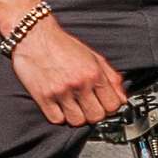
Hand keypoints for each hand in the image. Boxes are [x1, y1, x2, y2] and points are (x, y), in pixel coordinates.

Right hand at [8, 15, 127, 125]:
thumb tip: (123, 98)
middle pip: (96, 116)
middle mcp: (79, 83)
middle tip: (89, 106)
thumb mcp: (93, 57)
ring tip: (74, 107)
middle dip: (94, 114)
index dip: (110, 108)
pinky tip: (60, 106)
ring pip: (77, 121)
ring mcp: (60, 91)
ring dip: (77, 117)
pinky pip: (57, 119)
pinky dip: (59, 116)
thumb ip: (111, 77)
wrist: (34, 37)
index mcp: (93, 73)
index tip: (105, 105)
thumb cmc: (62, 45)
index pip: (113, 105)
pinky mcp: (43, 97)